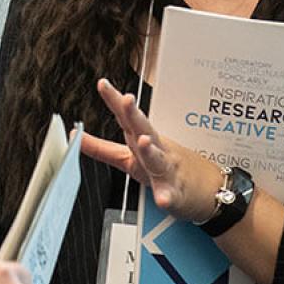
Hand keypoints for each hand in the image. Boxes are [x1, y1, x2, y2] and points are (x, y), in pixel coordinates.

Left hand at [79, 78, 221, 222]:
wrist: (208, 190)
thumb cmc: (166, 169)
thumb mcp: (129, 157)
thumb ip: (101, 147)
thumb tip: (75, 135)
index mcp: (142, 140)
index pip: (126, 117)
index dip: (114, 100)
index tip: (102, 83)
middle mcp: (156, 149)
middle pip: (144, 128)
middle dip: (134, 114)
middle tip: (126, 100)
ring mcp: (168, 169)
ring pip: (158, 158)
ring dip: (150, 150)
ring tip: (143, 142)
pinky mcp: (176, 192)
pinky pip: (170, 194)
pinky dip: (166, 196)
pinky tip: (162, 199)